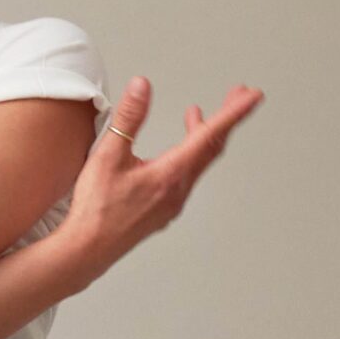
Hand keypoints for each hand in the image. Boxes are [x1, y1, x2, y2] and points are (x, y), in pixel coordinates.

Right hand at [64, 76, 264, 283]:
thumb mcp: (108, 156)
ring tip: (197, 117)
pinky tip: (176, 152)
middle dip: (226, 119)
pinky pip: (187, 177)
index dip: (234, 112)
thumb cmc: (95, 210)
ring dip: (203, 136)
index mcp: (170, 173)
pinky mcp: (164, 210)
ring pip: (199, 163)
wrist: (86, 250)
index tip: (253, 96)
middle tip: (238, 95)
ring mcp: (173, 202)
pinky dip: (189, 155)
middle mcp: (178, 190)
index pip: (209, 135)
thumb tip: (142, 87)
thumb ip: (129, 118)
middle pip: (212, 148)